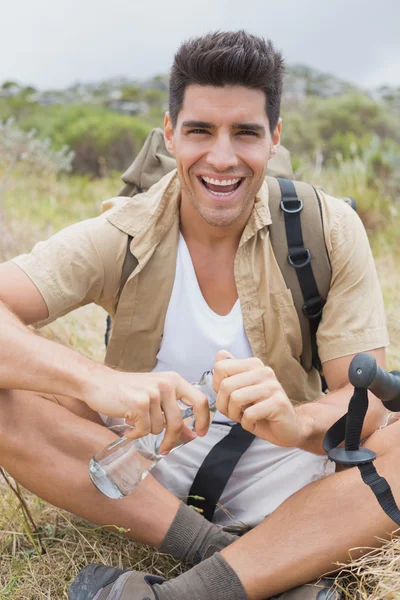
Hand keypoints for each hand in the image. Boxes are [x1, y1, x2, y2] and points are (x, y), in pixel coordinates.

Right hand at [86, 370, 209, 453]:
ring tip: (134, 420)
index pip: (200, 400)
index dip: (204, 419)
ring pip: (158, 428)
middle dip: (171, 439)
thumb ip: (173, 414)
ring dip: (145, 430)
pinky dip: (134, 432)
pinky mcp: (139, 403)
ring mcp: (153, 393)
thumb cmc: (127, 391)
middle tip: (165, 449)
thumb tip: (191, 434)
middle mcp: (166, 384)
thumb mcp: (155, 398)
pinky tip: (126, 422)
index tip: (201, 433)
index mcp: (174, 380)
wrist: (98, 383)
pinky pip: (143, 430)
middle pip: (178, 421)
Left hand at [213, 351, 306, 447]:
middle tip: (234, 412)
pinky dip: (247, 423)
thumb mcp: (241, 391)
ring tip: (244, 417)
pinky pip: (249, 414)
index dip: (217, 387)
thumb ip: (230, 374)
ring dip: (234, 415)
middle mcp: (264, 372)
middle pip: (225, 385)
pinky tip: (255, 422)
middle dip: (224, 405)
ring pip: (236, 398)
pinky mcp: (278, 403)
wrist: (288, 428)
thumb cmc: (261, 411)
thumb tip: (220, 355)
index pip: (220, 367)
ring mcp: (273, 386)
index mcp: (254, 365)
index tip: (227, 397)